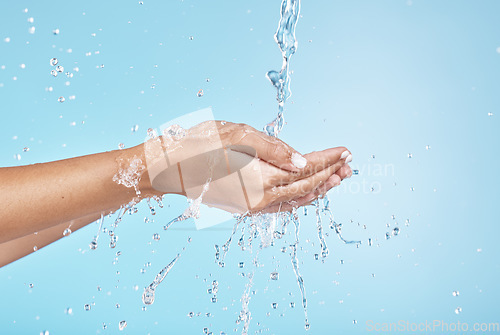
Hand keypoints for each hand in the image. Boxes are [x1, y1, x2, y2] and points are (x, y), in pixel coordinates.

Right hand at [143, 121, 351, 213]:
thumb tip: (304, 161)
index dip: (329, 160)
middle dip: (331, 174)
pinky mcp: (247, 207)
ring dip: (320, 187)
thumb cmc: (198, 145)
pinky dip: (301, 196)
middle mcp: (260, 200)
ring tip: (339, 176)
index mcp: (261, 180)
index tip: (347, 150)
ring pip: (297, 200)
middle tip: (350, 163)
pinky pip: (283, 205)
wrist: (169, 168)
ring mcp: (253, 207)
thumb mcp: (237, 135)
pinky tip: (310, 188)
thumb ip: (274, 149)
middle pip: (306, 188)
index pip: (307, 171)